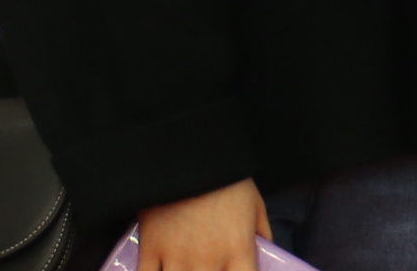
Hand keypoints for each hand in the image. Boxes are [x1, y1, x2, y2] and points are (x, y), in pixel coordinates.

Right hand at [132, 180, 270, 270]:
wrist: (190, 157)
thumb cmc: (227, 180)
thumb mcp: (255, 204)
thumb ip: (261, 233)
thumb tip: (266, 253)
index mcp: (238, 250)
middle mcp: (208, 260)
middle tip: (208, 267)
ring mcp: (176, 259)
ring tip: (189, 267)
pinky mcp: (150, 252)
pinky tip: (162, 270)